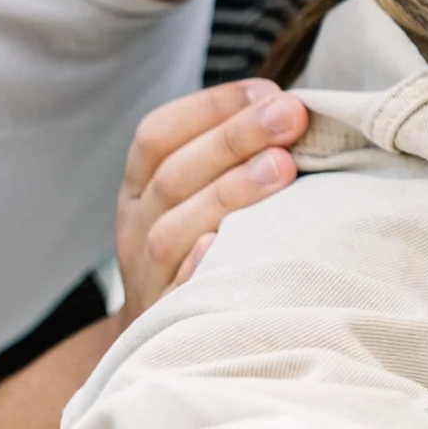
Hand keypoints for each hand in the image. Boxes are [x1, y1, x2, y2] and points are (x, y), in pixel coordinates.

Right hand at [115, 80, 307, 320]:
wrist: (161, 337)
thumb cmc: (200, 244)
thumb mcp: (194, 195)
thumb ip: (229, 155)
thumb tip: (292, 105)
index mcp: (140, 187)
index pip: (158, 134)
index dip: (211, 107)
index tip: (268, 91)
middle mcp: (135, 225)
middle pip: (173, 175)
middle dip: (235, 139)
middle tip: (291, 116)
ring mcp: (146, 274)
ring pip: (172, 230)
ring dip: (229, 193)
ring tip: (282, 167)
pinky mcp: (166, 318)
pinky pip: (176, 293)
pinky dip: (198, 267)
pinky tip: (229, 244)